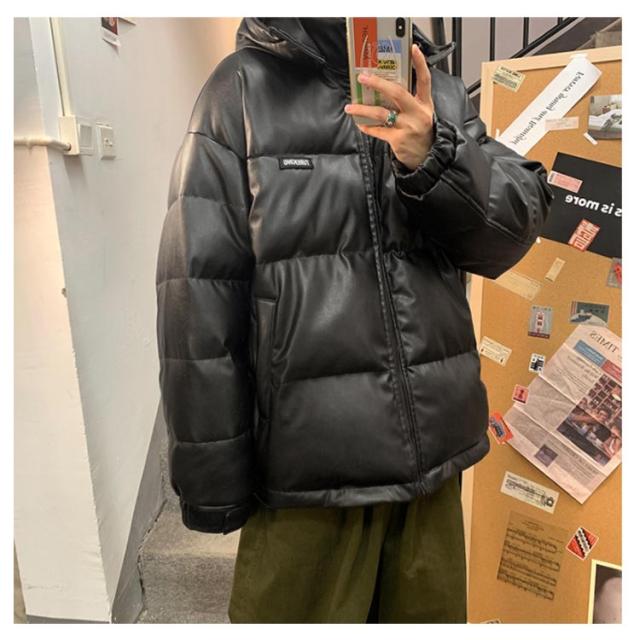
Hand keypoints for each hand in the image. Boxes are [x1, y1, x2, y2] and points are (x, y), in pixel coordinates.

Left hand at [344, 44, 434, 170]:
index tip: (413, 48)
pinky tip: (360, 124)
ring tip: (350, 108)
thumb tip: (386, 90)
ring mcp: (407, 126)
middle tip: (363, 77)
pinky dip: (367, 127)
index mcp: (424, 104)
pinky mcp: (398, 140)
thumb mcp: (421, 114)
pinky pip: (378, 130)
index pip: (424, 79)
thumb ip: (409, 102)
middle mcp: (417, 113)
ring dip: (362, 110)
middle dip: (378, 83)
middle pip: (397, 93)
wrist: (427, 158)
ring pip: (381, 113)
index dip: (420, 63)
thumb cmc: (421, 133)